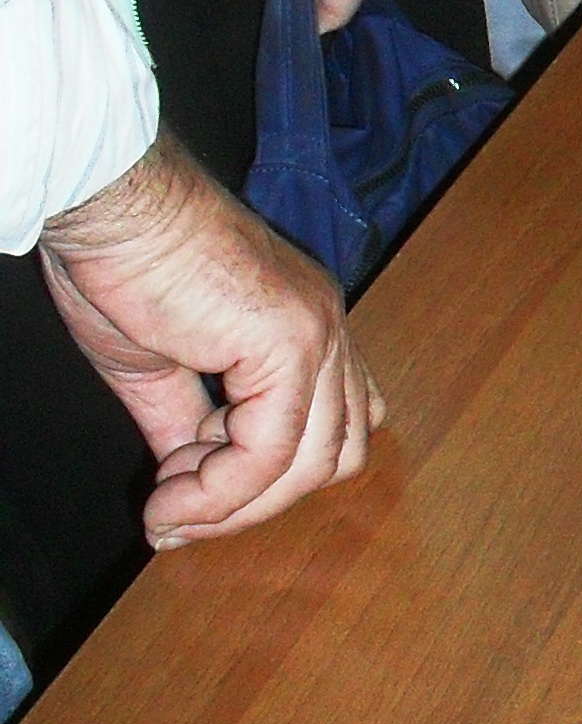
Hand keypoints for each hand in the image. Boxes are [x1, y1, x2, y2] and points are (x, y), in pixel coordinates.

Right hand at [39, 129, 381, 544]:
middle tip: (181, 517)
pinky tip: (171, 498)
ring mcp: (318, 335)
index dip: (266, 479)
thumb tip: (186, 490)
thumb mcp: (157, 367)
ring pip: (309, 464)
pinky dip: (221, 491)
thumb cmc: (124, 264)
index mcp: (307, 328)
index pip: (328, 429)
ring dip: (235, 507)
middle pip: (332, 456)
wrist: (108, 206)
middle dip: (257, 503)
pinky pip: (270, 452)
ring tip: (169, 510)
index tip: (187, 501)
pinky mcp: (290, 344)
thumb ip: (184, 426)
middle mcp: (327, 330)